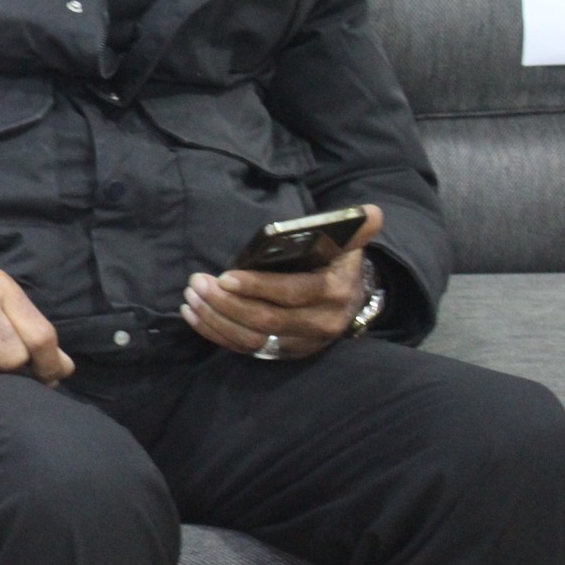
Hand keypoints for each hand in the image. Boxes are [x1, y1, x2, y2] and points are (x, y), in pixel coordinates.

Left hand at [181, 205, 383, 359]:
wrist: (349, 299)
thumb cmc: (335, 262)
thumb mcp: (346, 245)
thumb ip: (353, 229)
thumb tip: (373, 212)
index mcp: (334, 293)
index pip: (292, 293)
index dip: (257, 287)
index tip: (224, 276)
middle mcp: (320, 324)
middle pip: (267, 320)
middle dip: (226, 303)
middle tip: (196, 283)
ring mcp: (302, 343)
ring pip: (253, 338)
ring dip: (216, 318)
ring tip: (191, 296)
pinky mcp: (284, 353)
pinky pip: (246, 349)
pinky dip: (216, 334)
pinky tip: (194, 315)